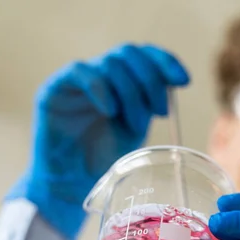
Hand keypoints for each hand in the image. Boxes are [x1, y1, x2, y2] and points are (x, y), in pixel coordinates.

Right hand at [7, 43, 189, 239]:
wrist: (73, 184)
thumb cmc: (105, 159)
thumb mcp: (138, 127)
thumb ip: (151, 102)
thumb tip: (179, 80)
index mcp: (121, 80)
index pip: (144, 54)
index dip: (165, 61)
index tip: (184, 81)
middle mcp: (100, 74)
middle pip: (130, 54)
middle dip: (152, 81)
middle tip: (161, 112)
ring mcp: (77, 80)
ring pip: (111, 64)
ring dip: (131, 94)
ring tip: (135, 126)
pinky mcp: (54, 89)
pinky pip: (81, 72)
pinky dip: (101, 88)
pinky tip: (111, 111)